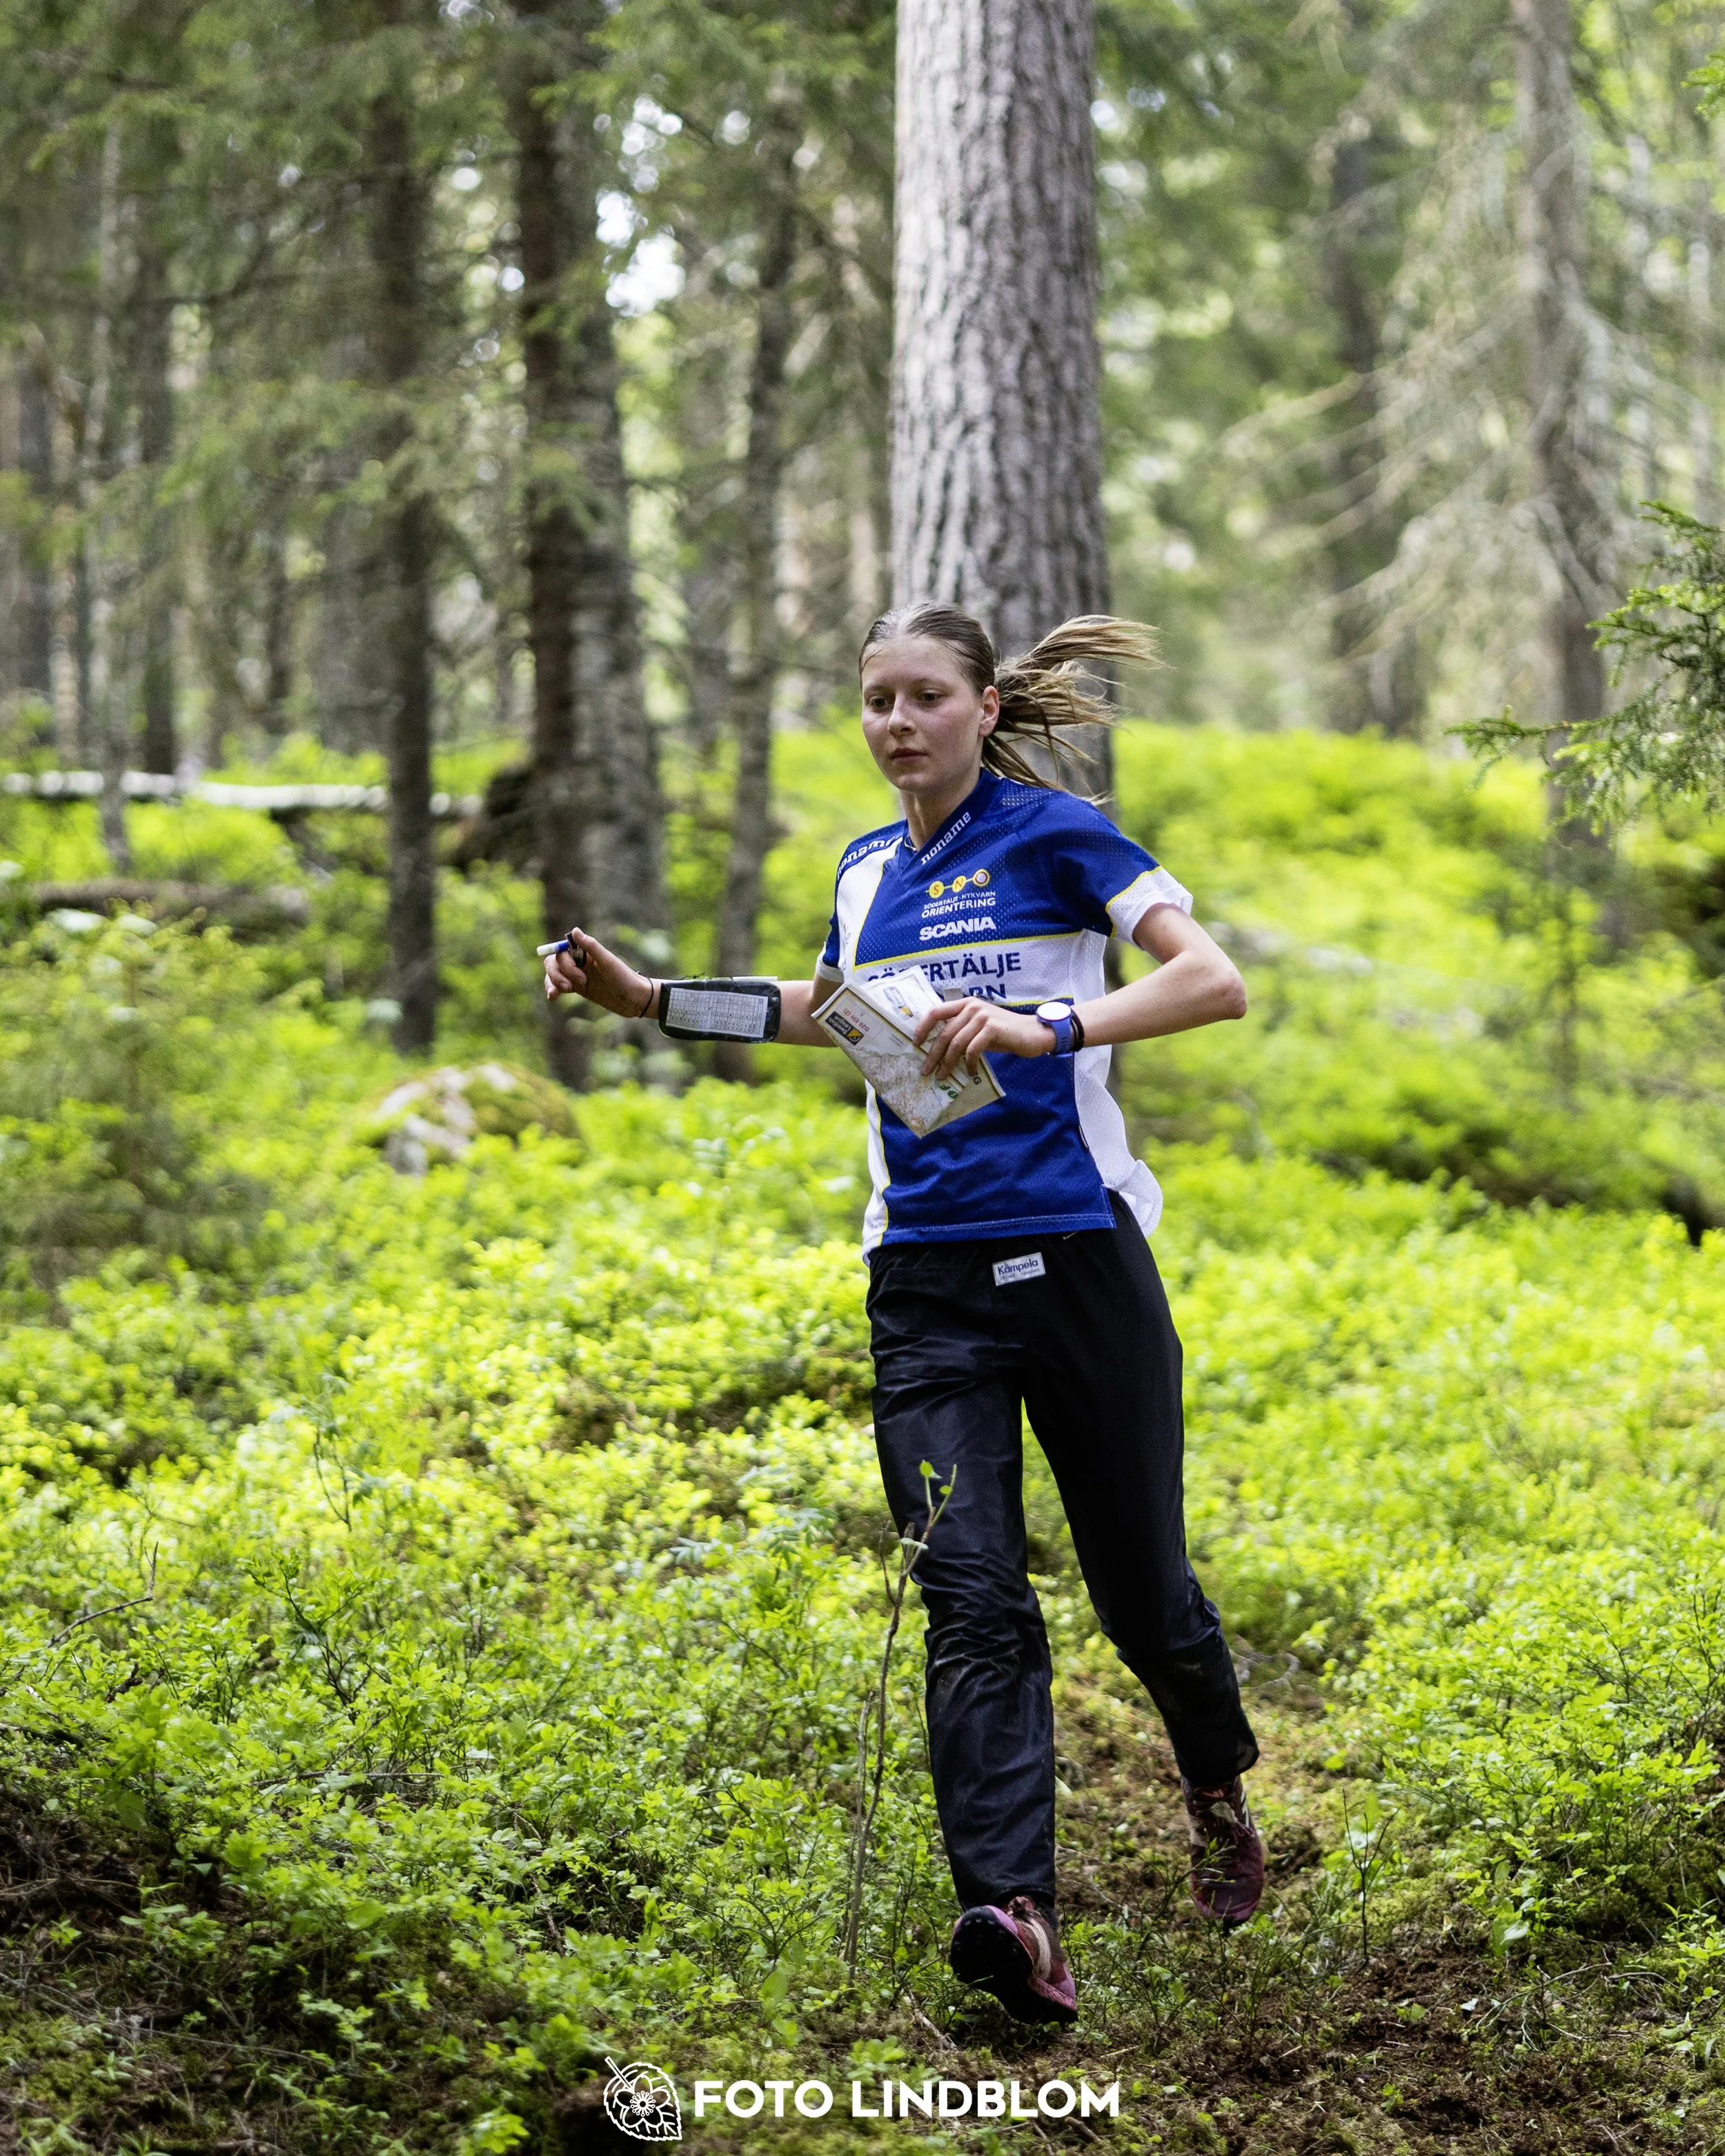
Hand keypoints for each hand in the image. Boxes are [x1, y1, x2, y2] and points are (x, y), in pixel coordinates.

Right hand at [543, 928, 654, 1017]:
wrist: (634, 999)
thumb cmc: (624, 978)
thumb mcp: (608, 962)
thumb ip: (591, 946)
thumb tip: (574, 930)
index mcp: (586, 952)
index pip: (563, 951)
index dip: (563, 961)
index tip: (574, 974)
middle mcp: (580, 961)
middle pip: (555, 962)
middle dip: (558, 974)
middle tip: (572, 987)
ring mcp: (578, 975)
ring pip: (554, 974)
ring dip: (553, 982)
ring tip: (561, 992)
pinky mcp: (578, 988)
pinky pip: (559, 986)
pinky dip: (553, 989)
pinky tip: (552, 997)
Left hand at [912, 997, 1051, 1078]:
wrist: (1032, 1033)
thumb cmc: (1003, 1032)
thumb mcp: (979, 1027)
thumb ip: (961, 1030)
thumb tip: (938, 1048)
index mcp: (965, 1004)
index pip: (936, 1011)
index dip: (923, 1027)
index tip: (916, 1043)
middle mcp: (972, 1007)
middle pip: (944, 1033)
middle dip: (933, 1054)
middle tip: (926, 1071)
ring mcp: (982, 1016)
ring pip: (956, 1043)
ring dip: (947, 1063)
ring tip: (943, 1076)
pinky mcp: (992, 1028)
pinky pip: (972, 1050)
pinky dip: (968, 1064)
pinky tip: (969, 1072)